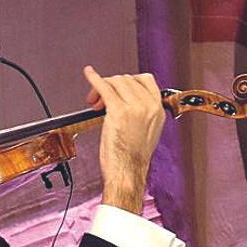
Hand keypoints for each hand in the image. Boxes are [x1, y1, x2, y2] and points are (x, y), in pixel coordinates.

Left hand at [83, 65, 164, 213]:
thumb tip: (126, 100)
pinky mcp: (118, 112)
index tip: (117, 88)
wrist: (127, 172)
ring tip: (94, 103)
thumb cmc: (131, 158)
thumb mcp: (146, 131)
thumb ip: (142, 113)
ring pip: (116, 81)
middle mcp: (149, 106)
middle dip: (111, 85)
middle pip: (127, 79)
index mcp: (158, 110)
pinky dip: (94, 79)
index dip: (127, 81)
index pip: (145, 80)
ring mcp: (135, 107)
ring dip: (102, 87)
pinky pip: (105, 87)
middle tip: (99, 100)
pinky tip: (89, 74)